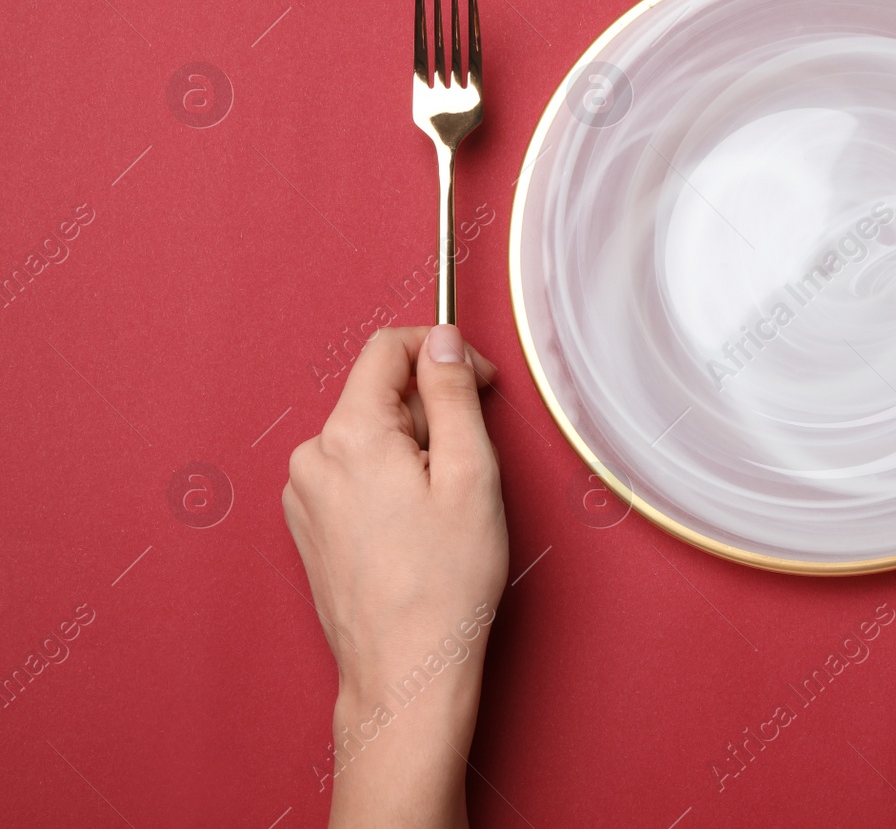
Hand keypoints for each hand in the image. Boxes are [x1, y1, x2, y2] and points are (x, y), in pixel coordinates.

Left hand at [282, 325, 507, 828]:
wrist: (406, 668)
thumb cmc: (444, 584)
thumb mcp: (470, 472)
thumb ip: (453, 393)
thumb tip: (442, 342)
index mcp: (350, 435)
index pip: (387, 348)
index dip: (441, 350)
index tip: (475, 378)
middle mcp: (314, 458)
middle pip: (380, 393)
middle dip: (430, 411)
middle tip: (469, 463)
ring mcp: (304, 495)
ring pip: (368, 435)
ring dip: (411, 449)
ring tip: (442, 506)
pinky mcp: (309, 525)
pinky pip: (353, 473)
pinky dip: (388, 480)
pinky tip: (415, 527)